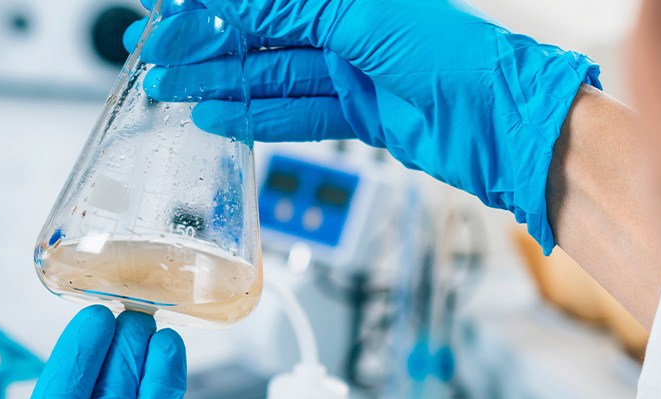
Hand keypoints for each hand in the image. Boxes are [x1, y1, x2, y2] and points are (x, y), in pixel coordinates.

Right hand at [125, 0, 600, 252]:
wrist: (500, 124)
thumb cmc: (450, 56)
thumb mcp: (355, 18)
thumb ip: (285, 9)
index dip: (214, 7)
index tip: (169, 12)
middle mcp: (347, 26)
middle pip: (261, 34)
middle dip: (208, 46)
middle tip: (160, 57)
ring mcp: (351, 69)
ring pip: (270, 75)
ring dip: (222, 84)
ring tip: (174, 89)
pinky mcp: (357, 113)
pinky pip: (293, 113)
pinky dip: (255, 116)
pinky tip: (219, 116)